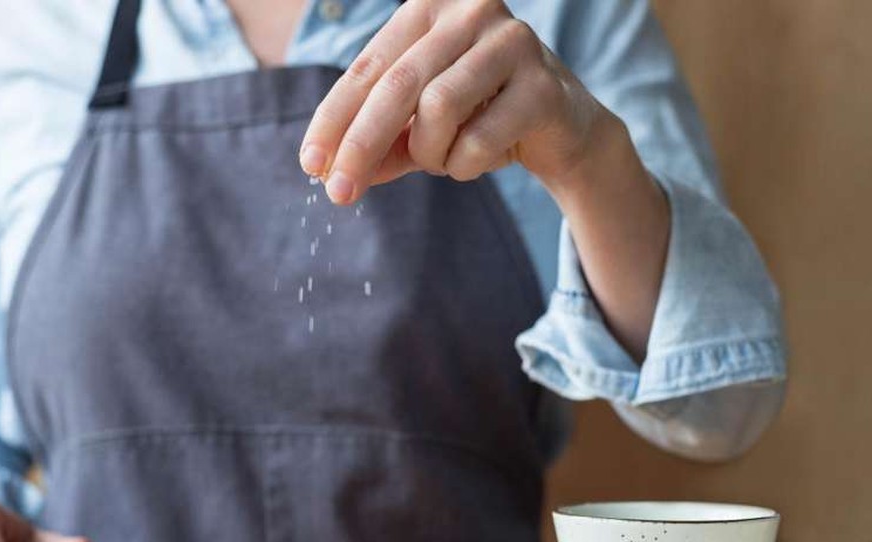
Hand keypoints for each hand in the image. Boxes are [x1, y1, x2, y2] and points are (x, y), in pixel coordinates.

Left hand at [299, 0, 612, 203]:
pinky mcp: (542, 83)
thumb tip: (329, 173)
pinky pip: (478, 139)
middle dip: (360, 146)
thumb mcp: (417, 128)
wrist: (561, 128)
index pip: (366, 68)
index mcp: (430, 7)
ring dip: (429, 153)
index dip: (333, 121)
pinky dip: (465, 165)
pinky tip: (476, 159)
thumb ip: (377, 145)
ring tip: (443, 159)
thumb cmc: (478, 116)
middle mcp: (472, 9)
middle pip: (396, 86)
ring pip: (437, 109)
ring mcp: (511, 40)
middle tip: (338, 194)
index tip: (310, 166)